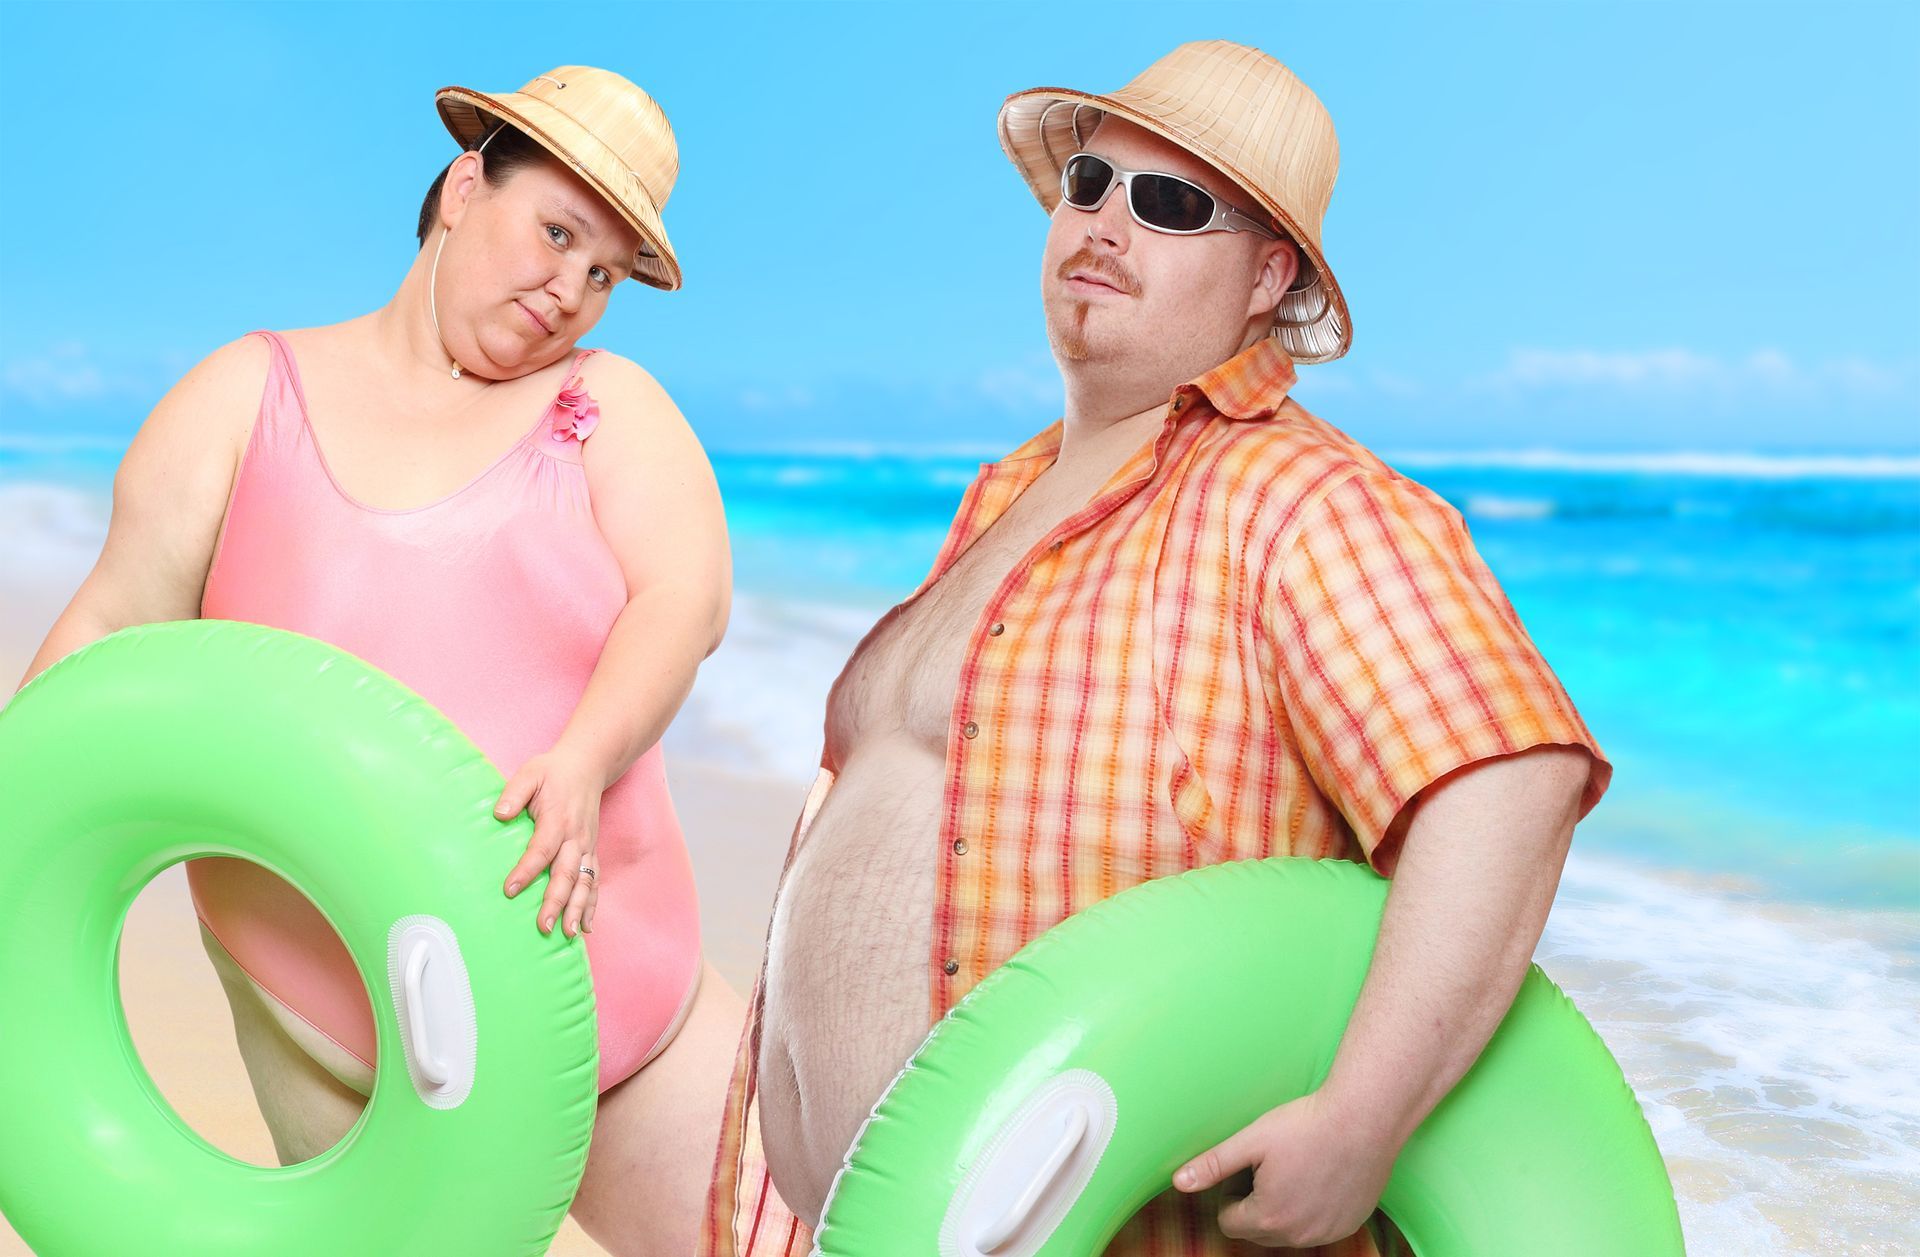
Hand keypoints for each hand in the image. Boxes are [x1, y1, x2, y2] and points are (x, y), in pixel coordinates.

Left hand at [494, 750, 604, 938]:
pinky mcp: (591, 852)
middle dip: (556, 903)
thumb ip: (514, 793)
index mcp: (558, 819)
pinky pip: (594, 881)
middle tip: (544, 927)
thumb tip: (499, 814)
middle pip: (566, 874)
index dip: (526, 871)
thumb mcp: (530, 773)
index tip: (509, 890)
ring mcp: (587, 846)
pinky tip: (585, 927)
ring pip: (584, 883)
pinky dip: (591, 905)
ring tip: (567, 934)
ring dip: (577, 910)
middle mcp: (576, 837)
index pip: (541, 850)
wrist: (588, 765)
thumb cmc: (553, 772)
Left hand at [1172, 1091, 1394, 1247]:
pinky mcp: (1350, 1224)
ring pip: (1289, 1232)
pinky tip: (1318, 1177)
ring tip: (1294, 1170)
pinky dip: (1312, 1210)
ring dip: (1283, 1210)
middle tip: (1269, 1166)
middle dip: (1255, 1204)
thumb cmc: (1305, 1126)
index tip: (1247, 1168)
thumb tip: (1179, 1182)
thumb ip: (1213, 1165)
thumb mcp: (1251, 1140)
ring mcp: (1327, 1233)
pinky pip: (1318, 1228)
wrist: (1364, 1120)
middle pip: (1257, 1230)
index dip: (1231, 1194)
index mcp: (1267, 1217)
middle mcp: (1298, 1235)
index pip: (1229, 1222)